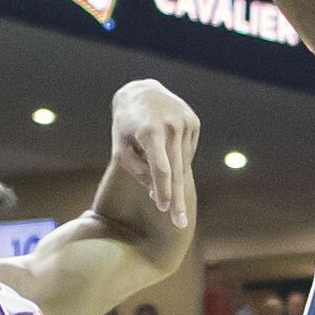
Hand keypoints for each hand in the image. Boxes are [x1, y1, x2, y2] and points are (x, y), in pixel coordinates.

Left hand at [109, 79, 198, 226]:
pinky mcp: (193, 122)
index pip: (160, 167)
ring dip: (175, 181)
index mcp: (149, 131)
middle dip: (177, 199)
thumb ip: (136, 171)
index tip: (163, 208)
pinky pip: (186, 152)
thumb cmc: (126, 125)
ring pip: (183, 163)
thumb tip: (157, 193)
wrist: (142, 91)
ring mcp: (185, 122)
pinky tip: (167, 154)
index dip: (162, 189)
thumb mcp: (121, 146)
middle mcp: (171, 125)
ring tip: (166, 193)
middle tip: (180, 224)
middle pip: (176, 171)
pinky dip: (178, 160)